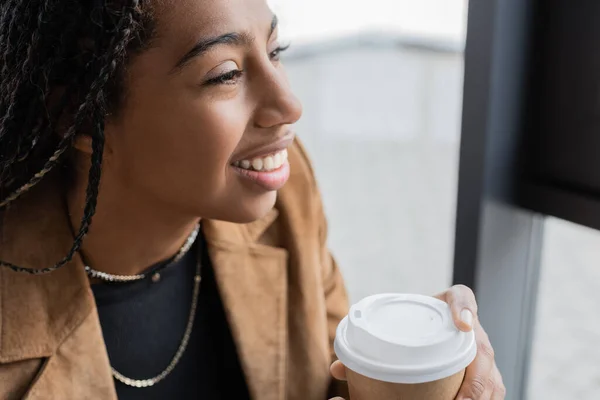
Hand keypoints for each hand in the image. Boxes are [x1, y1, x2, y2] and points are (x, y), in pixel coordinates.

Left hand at [328, 285, 505, 399]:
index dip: (465, 309)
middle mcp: (470, 327)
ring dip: (483, 395)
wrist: (429, 319)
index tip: (463, 324)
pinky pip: (493, 388)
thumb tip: (337, 368)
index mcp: (449, 304)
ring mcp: (481, 351)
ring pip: (493, 376)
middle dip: (477, 378)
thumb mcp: (394, 323)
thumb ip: (369, 342)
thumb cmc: (409, 322)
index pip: (462, 297)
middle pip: (483, 349)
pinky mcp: (485, 372)